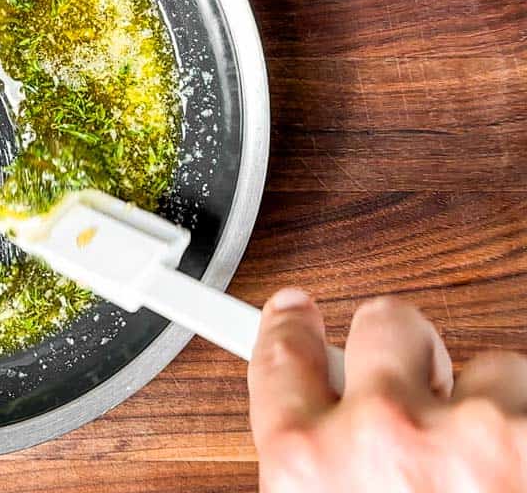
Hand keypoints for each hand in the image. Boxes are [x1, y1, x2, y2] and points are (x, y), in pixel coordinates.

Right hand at [249, 289, 526, 491]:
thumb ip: (319, 472)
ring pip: (480, 366)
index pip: (281, 360)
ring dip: (486, 408)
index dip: (290, 329)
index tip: (293, 311)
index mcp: (308, 469)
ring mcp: (466, 427)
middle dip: (405, 351)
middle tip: (423, 389)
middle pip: (383, 326)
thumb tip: (320, 443)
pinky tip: (522, 467)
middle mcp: (380, 434)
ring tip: (493, 467)